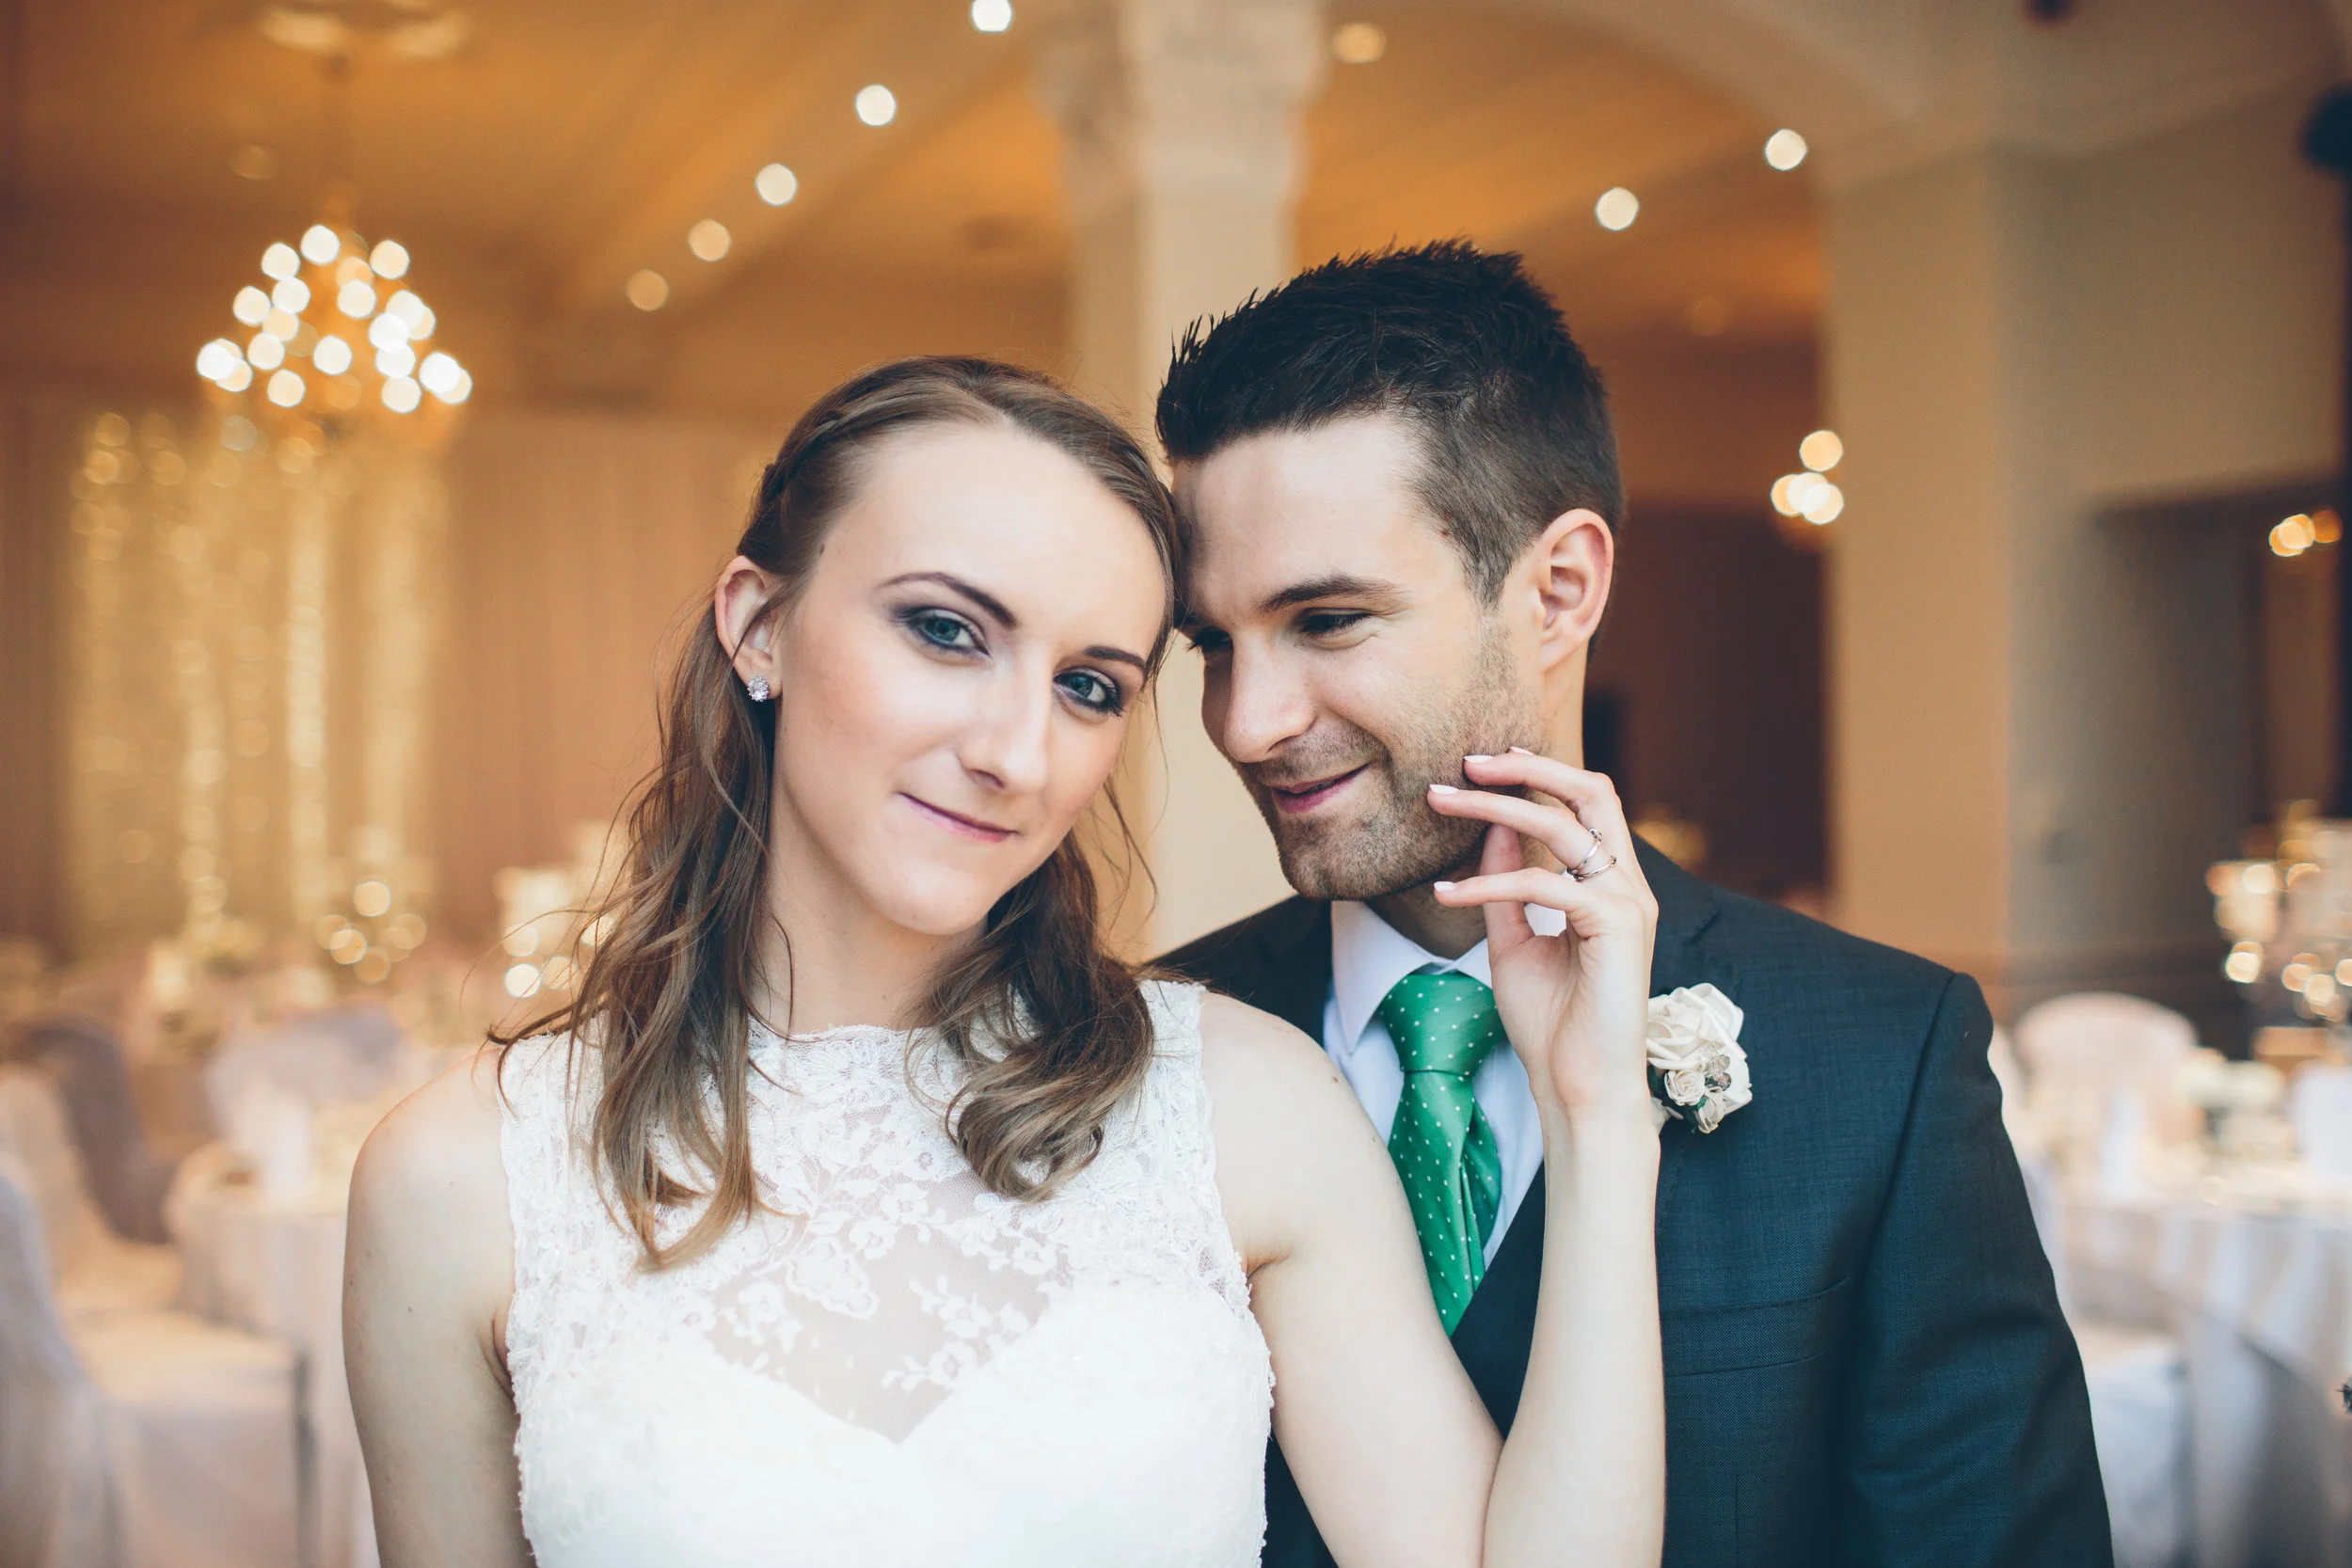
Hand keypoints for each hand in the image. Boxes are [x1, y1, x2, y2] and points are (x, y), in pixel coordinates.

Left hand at [1426, 751, 1658, 1133]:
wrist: (1577, 1088)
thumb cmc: (1552, 1024)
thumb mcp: (1513, 942)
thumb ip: (1505, 886)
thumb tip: (1488, 831)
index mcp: (1611, 886)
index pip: (1586, 805)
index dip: (1539, 774)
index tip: (1483, 764)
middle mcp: (1628, 886)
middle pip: (1592, 793)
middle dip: (1529, 768)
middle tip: (1468, 762)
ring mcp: (1628, 903)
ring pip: (1564, 826)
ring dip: (1495, 808)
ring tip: (1441, 801)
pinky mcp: (1616, 926)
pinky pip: (1544, 883)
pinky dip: (1490, 880)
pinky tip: (1448, 893)